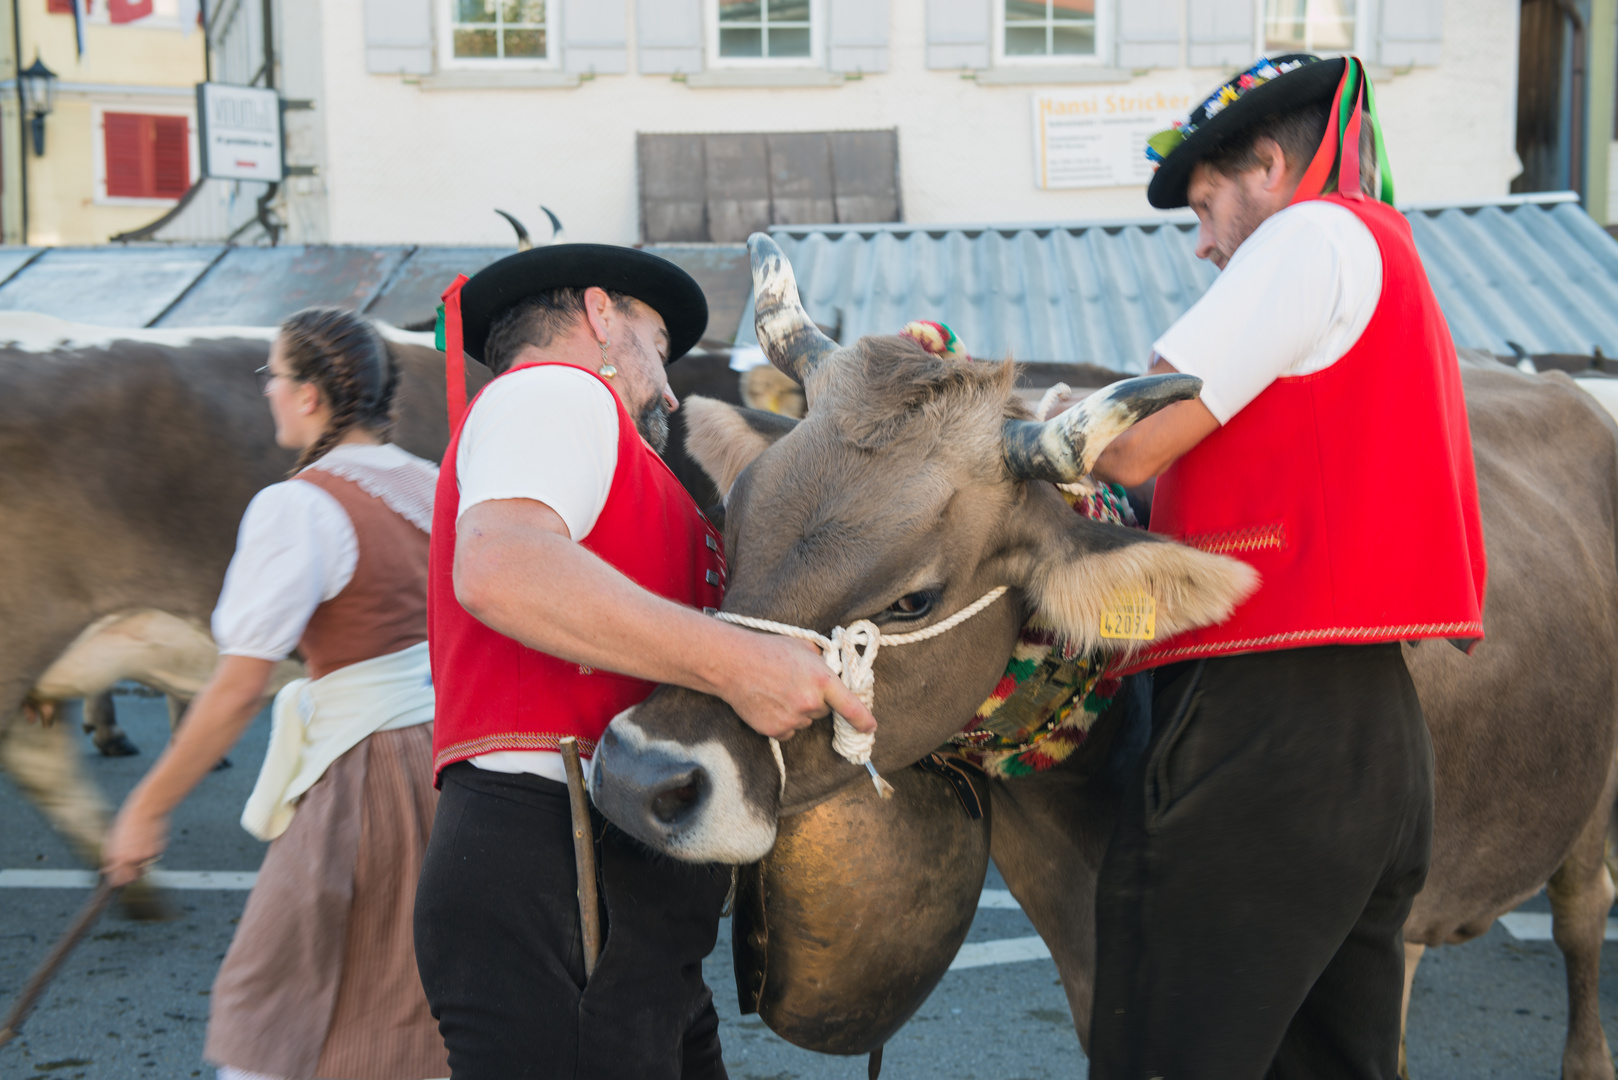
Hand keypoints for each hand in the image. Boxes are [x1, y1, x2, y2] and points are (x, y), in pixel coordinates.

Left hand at [102, 799, 168, 887]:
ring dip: (142, 862)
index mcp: (117, 857)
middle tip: (131, 865)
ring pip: (144, 868)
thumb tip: (108, 869)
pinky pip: (154, 857)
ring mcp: (145, 856)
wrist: (147, 808)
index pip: (117, 881)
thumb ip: (110, 856)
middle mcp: (130, 859)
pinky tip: (149, 839)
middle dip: (132, 875)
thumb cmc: (128, 821)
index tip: (119, 880)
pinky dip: (152, 851)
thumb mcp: (112, 839)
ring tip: (140, 848)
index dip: (118, 881)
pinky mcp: (157, 851)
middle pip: (132, 879)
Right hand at [719, 634, 876, 740]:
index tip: (870, 728)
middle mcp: (811, 703)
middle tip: (795, 683)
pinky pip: (788, 730)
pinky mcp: (776, 730)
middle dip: (815, 700)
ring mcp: (793, 719)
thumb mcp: (803, 646)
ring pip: (805, 720)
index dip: (863, 720)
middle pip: (824, 710)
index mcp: (822, 680)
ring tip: (777, 691)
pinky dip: (782, 721)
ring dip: (797, 710)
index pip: (851, 706)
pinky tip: (770, 703)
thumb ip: (821, 661)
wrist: (733, 665)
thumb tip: (830, 670)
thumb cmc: (767, 650)